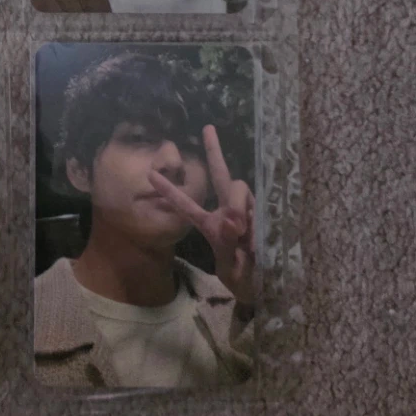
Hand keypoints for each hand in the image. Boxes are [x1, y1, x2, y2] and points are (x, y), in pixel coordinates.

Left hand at [148, 125, 255, 307]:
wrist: (266, 287)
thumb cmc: (242, 278)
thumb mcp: (231, 266)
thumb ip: (228, 242)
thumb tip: (230, 218)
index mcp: (209, 224)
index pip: (186, 205)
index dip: (169, 190)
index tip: (149, 173)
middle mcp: (225, 213)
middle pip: (220, 176)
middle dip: (214, 151)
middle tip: (207, 128)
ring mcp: (244, 211)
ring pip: (238, 189)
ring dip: (238, 205)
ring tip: (245, 239)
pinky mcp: (262, 214)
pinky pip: (256, 206)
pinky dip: (254, 218)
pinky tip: (256, 239)